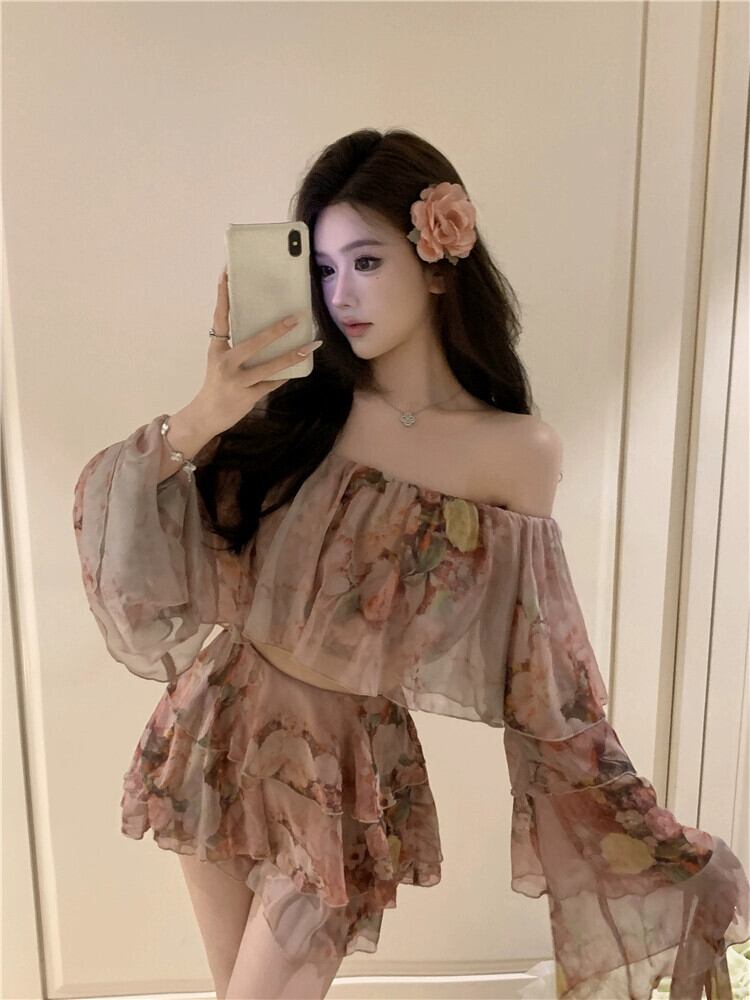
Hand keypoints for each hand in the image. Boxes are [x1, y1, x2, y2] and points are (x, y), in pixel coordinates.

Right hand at [192, 269, 321, 435]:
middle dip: (275, 331)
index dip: (223, 296)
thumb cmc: (216, 383)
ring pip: (269, 367)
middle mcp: (226, 363)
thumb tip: (264, 329)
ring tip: (310, 346)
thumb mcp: (220, 361)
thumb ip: (236, 346)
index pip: (220, 318)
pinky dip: (285, 376)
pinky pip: (272, 383)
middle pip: (253, 343)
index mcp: (217, 349)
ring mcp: (237, 381)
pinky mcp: (248, 396)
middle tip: (295, 318)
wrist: (205, 415)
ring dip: (292, 356)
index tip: (226, 274)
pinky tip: (300, 367)